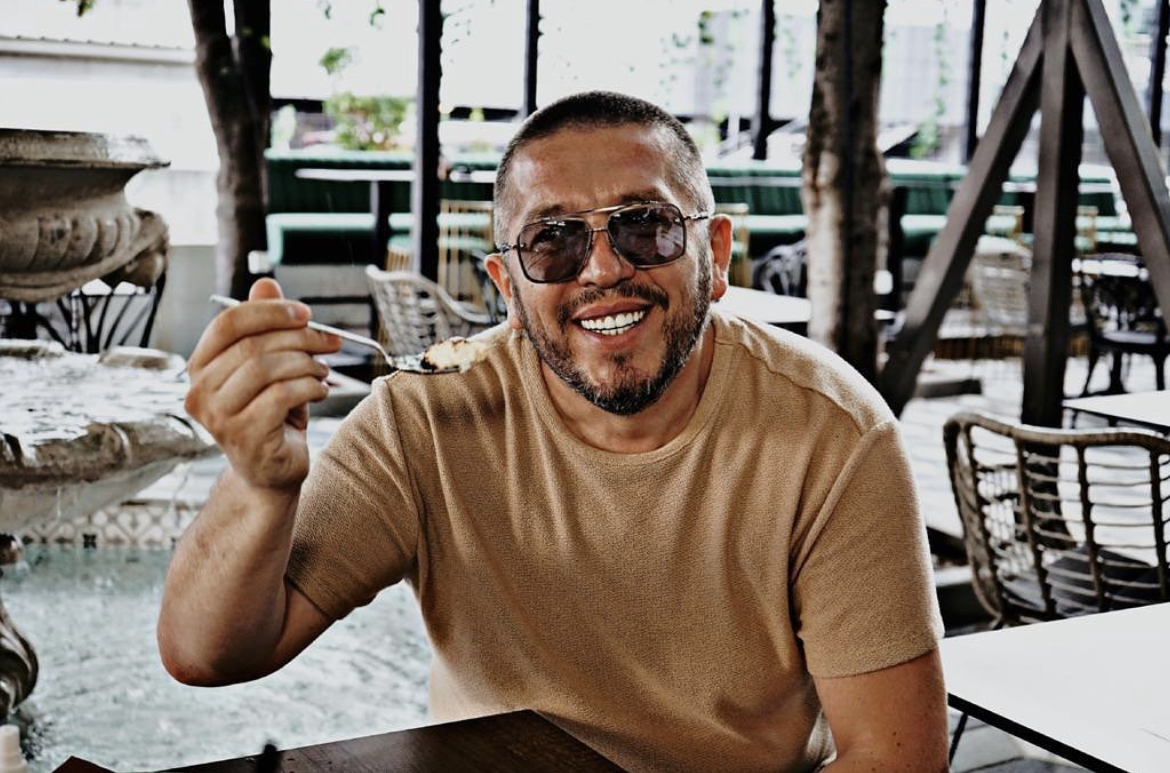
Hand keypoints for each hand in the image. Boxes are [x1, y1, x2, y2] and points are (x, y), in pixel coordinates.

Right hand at [184, 279, 341, 493]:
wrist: (272, 472)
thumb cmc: (272, 415)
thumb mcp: (271, 366)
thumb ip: (265, 326)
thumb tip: (266, 283)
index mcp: (200, 367)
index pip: (228, 323)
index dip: (270, 312)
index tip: (305, 314)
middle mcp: (199, 392)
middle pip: (252, 345)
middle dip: (299, 338)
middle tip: (329, 343)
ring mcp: (217, 417)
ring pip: (266, 369)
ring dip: (306, 364)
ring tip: (323, 371)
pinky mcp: (243, 436)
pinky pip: (281, 396)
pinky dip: (309, 387)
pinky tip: (320, 390)